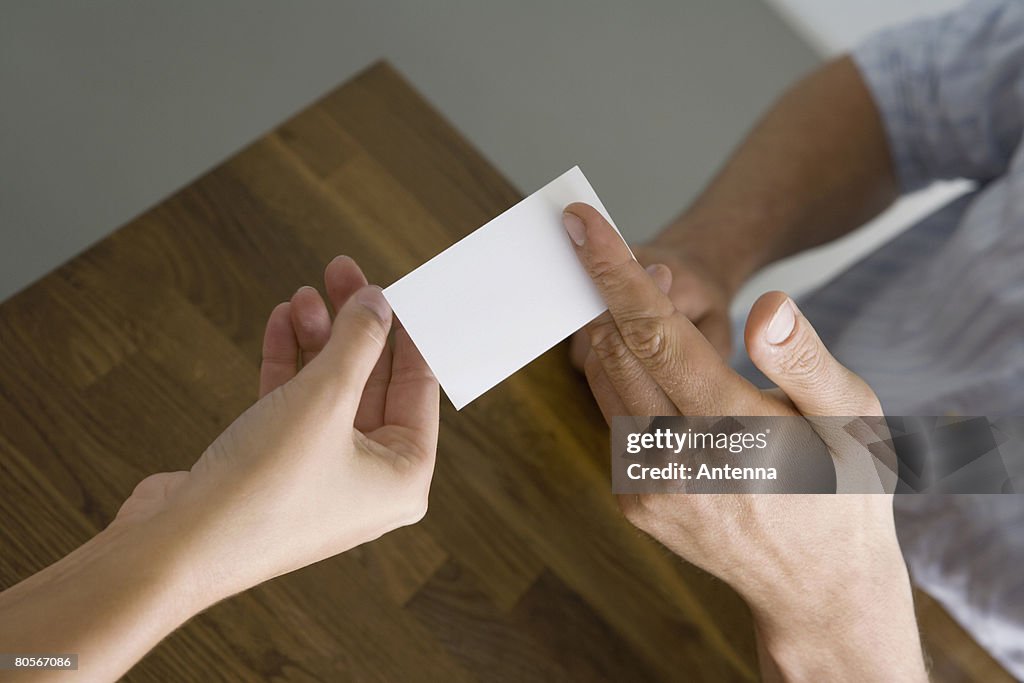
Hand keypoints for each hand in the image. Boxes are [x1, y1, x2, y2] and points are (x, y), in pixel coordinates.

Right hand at [114, 255, 438, 605]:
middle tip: (341, 274)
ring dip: (317, 340)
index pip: (419, 386)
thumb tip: (377, 302)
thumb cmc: (263, 488)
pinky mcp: (276, 471)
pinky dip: (288, 365)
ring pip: (329, 391)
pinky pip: (292, 407)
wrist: (174, 548)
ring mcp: (321, 477)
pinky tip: (280, 323)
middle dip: (354, 327)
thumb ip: (357, 342)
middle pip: (371, 383)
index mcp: (404, 477)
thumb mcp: (325, 399)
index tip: (394, 287)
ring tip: (303, 296)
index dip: (406, 330)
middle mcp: (369, 481)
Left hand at [562, 203, 924, 681]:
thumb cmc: (842, 489)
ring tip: (648, 317)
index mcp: (731, 428)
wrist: (817, 587)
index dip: (613, 272)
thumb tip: (767, 307)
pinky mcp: (634, 503)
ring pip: (605, 384)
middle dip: (611, 294)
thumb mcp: (851, 418)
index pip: (655, 332)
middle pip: (613, 351)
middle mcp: (676, 462)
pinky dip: (625, 384)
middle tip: (627, 261)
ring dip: (613, 337)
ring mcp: (648, 488)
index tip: (579, 224)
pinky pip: (614, 422)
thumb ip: (805, 360)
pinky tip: (662, 381)